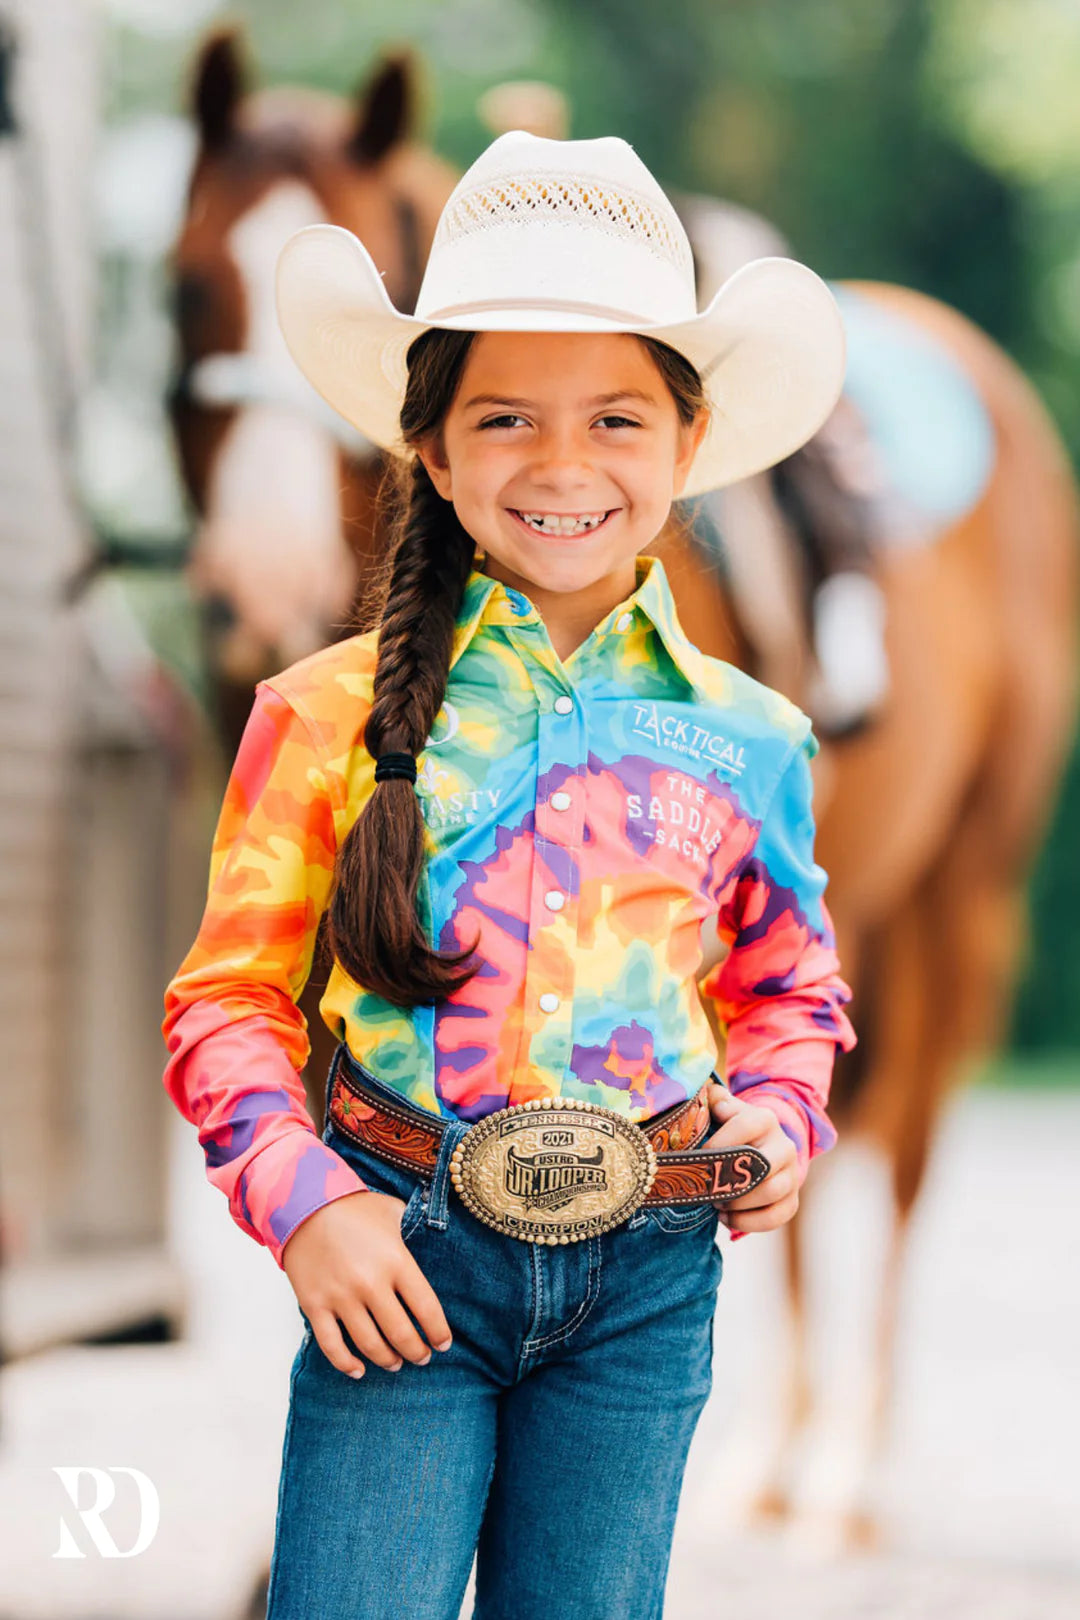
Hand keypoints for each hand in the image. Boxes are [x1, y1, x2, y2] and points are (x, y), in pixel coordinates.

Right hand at [281, 1190, 452, 1377]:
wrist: (304, 1203)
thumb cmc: (354, 1208)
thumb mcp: (392, 1211)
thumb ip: (414, 1227)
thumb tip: (436, 1234)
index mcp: (396, 1261)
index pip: (426, 1308)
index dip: (438, 1332)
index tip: (444, 1344)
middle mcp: (370, 1283)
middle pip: (401, 1334)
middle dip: (416, 1352)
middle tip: (422, 1358)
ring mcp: (341, 1297)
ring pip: (370, 1345)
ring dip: (387, 1360)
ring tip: (395, 1363)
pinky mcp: (315, 1306)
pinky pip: (332, 1346)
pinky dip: (346, 1364)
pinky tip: (358, 1370)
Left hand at [701, 1082, 800, 1233]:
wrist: (764, 1145)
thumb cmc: (732, 1128)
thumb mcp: (724, 1109)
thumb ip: (712, 1100)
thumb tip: (702, 1098)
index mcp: (764, 1119)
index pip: (744, 1126)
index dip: (718, 1144)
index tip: (698, 1159)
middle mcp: (784, 1145)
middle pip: (762, 1165)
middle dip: (730, 1181)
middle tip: (708, 1188)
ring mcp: (792, 1174)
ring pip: (770, 1193)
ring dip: (738, 1203)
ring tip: (717, 1204)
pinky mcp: (792, 1200)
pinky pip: (776, 1217)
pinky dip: (749, 1223)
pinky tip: (729, 1219)